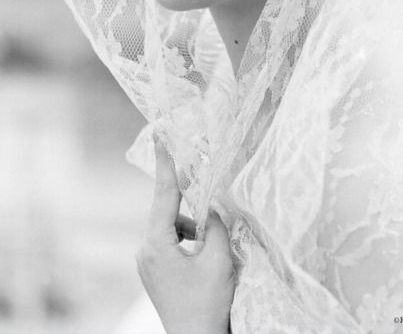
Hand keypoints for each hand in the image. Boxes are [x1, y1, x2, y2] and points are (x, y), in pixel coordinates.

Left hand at [136, 133, 234, 333]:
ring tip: (211, 243)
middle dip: (184, 193)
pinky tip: (204, 251)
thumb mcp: (218, 259)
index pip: (163, 194)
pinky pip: (170, 240)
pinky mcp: (154, 271)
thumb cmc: (208, 304)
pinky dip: (187, 236)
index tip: (162, 136)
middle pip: (166, 209)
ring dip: (191, 223)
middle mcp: (146, 250)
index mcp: (157, 244)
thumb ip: (215, 224)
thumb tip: (210, 204)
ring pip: (170, 225)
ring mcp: (147, 262)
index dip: (165, 162)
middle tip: (195, 167)